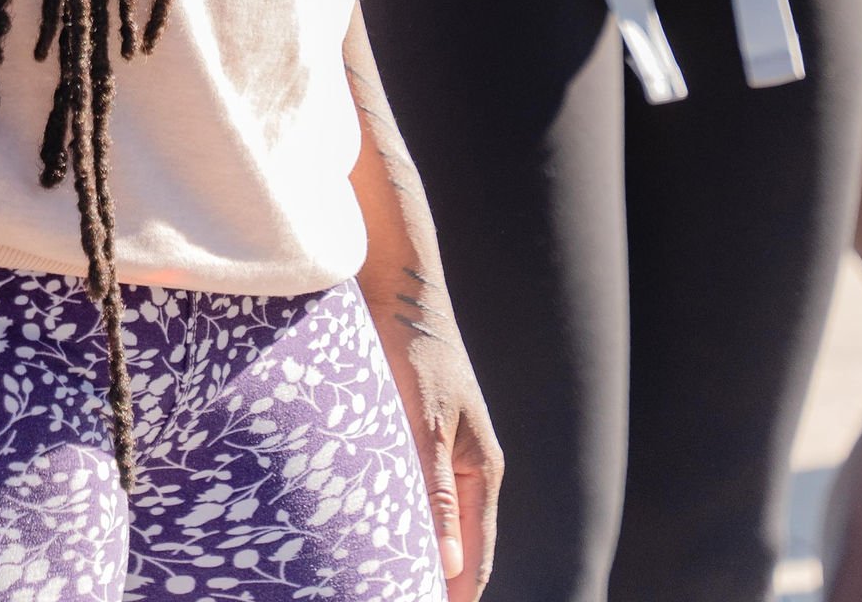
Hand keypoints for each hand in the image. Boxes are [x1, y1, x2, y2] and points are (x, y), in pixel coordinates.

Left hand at [363, 261, 501, 595]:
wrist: (398, 290)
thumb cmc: (414, 353)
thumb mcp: (423, 425)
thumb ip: (436, 494)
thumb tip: (449, 568)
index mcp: (481, 470)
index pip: (477, 555)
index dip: (458, 593)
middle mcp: (470, 467)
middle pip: (461, 545)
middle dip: (439, 577)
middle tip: (400, 597)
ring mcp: (448, 452)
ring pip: (437, 520)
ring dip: (420, 550)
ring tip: (390, 580)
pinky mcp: (422, 436)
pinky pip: (419, 494)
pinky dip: (406, 519)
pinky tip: (380, 532)